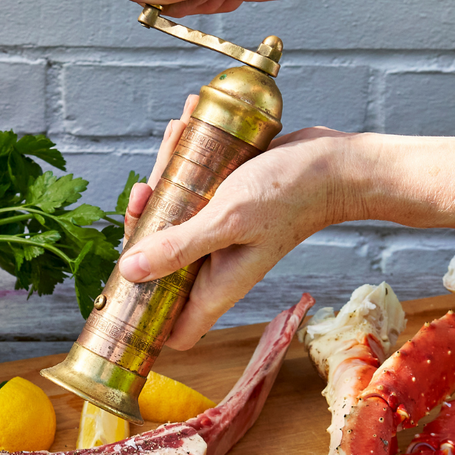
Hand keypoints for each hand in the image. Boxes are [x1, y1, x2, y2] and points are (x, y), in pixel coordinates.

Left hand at [120, 125, 353, 348]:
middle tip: (145, 190)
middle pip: (158, 265)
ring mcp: (219, 237)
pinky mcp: (224, 207)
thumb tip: (129, 272)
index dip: (144, 318)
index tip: (120, 286)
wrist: (335, 165)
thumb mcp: (227, 220)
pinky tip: (186, 125)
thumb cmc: (290, 195)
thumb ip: (178, 248)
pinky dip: (184, 161)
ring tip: (174, 137)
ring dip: (163, 180)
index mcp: (216, 286)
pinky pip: (190, 191)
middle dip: (143, 226)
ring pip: (171, 220)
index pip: (173, 329)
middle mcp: (215, 267)